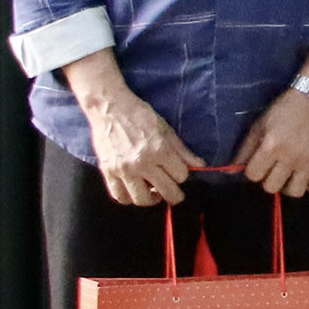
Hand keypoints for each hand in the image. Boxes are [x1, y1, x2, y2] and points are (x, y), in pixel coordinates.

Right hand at [85, 87, 198, 206]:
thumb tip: (200, 165)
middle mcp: (142, 163)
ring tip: (154, 193)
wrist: (110, 109)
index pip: (181, 175)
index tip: (178, 172)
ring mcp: (123, 170)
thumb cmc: (140, 116)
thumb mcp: (166, 129)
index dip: (182, 175)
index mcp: (160, 151)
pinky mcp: (107, 172)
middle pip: (166, 191)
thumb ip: (182, 150)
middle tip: (174, 194)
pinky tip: (135, 191)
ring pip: (142, 199)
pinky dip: (128, 198)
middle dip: (174, 195)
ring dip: (151, 200)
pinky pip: (119, 196)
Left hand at [231, 85, 308, 197]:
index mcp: (271, 146)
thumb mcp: (258, 127)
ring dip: (288, 186)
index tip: (257, 162)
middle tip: (272, 168)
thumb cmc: (281, 112)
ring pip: (295, 191)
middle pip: (271, 187)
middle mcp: (290, 156)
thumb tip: (230, 172)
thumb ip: (244, 151)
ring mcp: (308, 160)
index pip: (253, 175)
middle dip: (268, 179)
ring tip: (287, 177)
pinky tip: (303, 176)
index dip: (252, 171)